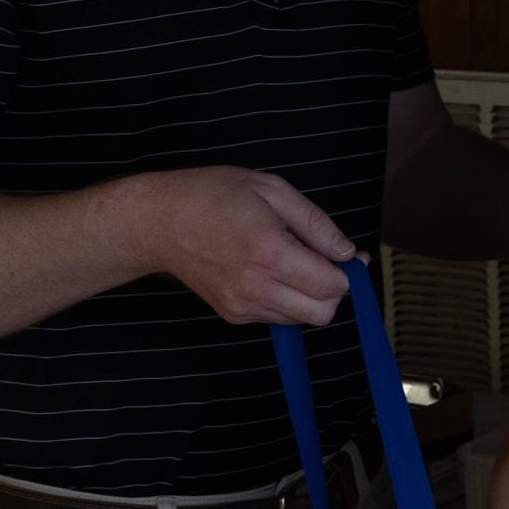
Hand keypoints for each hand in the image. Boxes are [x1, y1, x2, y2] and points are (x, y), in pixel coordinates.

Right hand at [131, 168, 359, 325]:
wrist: (160, 221)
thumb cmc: (213, 195)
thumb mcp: (271, 189)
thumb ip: (315, 223)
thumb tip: (347, 252)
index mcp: (271, 252)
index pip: (331, 285)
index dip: (348, 271)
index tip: (348, 255)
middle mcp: (257, 286)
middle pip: (322, 313)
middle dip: (333, 290)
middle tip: (324, 261)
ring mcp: (243, 305)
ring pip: (301, 319)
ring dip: (309, 296)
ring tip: (292, 261)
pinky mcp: (232, 314)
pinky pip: (276, 317)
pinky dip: (285, 300)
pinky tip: (270, 271)